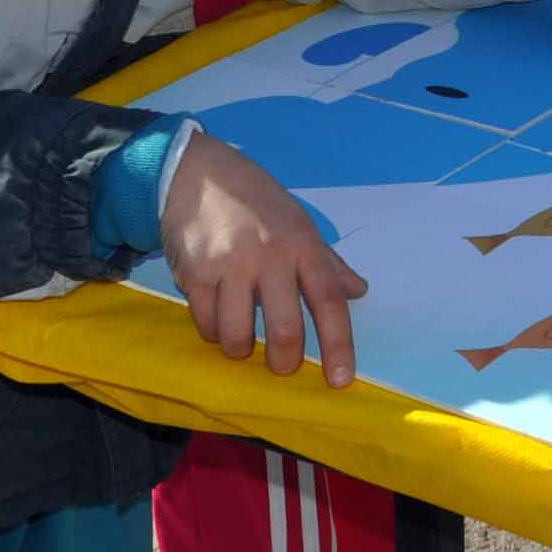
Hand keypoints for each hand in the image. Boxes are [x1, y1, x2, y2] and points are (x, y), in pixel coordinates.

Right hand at [160, 133, 368, 384]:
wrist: (196, 172)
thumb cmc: (254, 200)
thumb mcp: (298, 221)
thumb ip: (326, 262)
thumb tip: (359, 291)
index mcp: (302, 244)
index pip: (329, 300)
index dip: (338, 344)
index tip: (341, 379)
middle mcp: (269, 255)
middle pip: (285, 329)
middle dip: (285, 361)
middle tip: (282, 365)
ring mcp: (229, 265)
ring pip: (238, 336)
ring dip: (242, 349)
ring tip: (242, 340)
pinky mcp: (193, 273)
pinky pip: (206, 324)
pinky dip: (213, 332)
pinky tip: (216, 318)